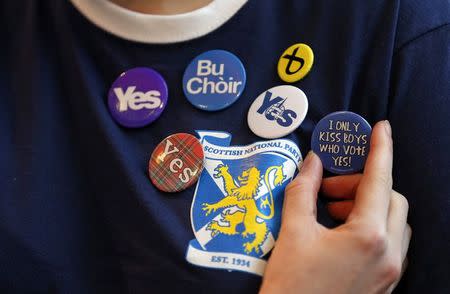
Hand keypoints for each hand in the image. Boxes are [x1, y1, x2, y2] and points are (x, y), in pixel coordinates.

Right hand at [260, 121, 410, 293]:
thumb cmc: (291, 285)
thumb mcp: (293, 232)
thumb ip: (303, 190)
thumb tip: (312, 162)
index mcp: (368, 237)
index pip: (380, 180)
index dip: (380, 150)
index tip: (381, 129)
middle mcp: (388, 254)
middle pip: (391, 200)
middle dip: (361, 185)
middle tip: (327, 189)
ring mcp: (390, 272)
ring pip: (393, 222)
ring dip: (366, 206)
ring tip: (330, 211)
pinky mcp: (384, 283)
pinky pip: (390, 243)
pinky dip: (370, 226)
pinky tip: (341, 231)